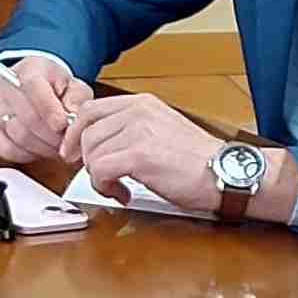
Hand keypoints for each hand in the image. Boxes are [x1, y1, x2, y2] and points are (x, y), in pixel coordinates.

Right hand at [0, 56, 87, 170]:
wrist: (33, 88)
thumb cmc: (55, 88)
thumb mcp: (74, 86)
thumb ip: (78, 99)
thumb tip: (73, 117)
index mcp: (30, 68)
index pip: (34, 86)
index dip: (49, 109)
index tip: (62, 125)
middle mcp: (6, 85)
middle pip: (28, 117)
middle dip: (53, 136)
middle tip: (67, 142)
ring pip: (18, 136)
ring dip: (43, 147)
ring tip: (56, 145)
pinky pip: (6, 149)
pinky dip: (26, 155)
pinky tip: (38, 149)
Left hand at [69, 94, 240, 212]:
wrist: (223, 173)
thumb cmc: (197, 160)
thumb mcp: (161, 131)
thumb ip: (132, 130)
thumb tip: (100, 143)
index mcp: (142, 103)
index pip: (90, 110)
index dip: (75, 134)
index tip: (74, 153)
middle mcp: (138, 112)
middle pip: (86, 133)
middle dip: (86, 161)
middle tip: (101, 178)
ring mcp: (138, 131)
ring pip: (91, 154)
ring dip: (99, 178)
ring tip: (119, 188)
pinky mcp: (139, 155)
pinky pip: (100, 170)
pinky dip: (106, 187)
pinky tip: (124, 193)